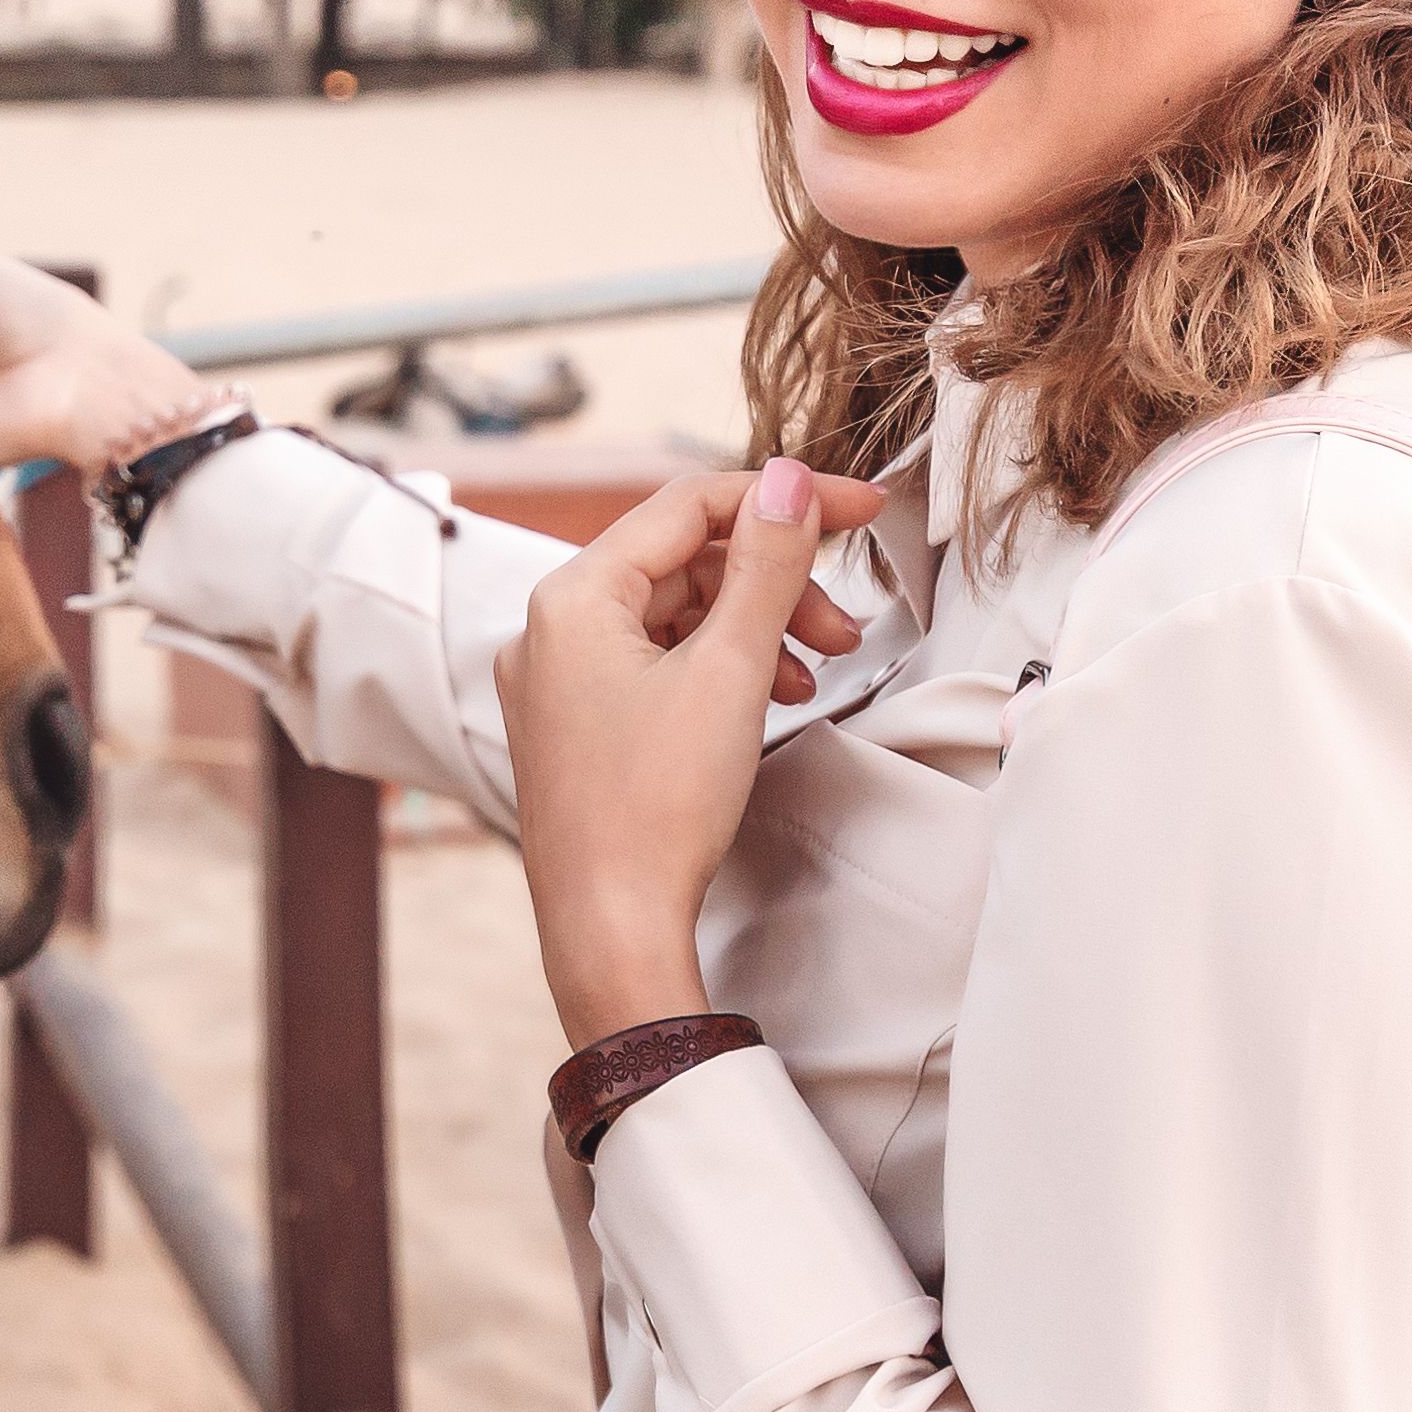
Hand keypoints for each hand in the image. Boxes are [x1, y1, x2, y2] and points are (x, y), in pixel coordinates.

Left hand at [495, 456, 885, 1040]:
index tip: (860, 508)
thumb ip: (766, 565)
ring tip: (815, 670)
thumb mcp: (729, 671)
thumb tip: (788, 481)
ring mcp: (560, 682)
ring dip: (755, 629)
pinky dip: (720, 670)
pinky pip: (658, 666)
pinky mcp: (580, 728)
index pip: (688, 506)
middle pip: (684, 562)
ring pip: (677, 617)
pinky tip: (771, 700)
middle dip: (775, 584)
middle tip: (844, 624)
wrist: (612, 930)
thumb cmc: (656, 809)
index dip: (783, 499)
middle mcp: (551, 629)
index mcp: (572, 598)